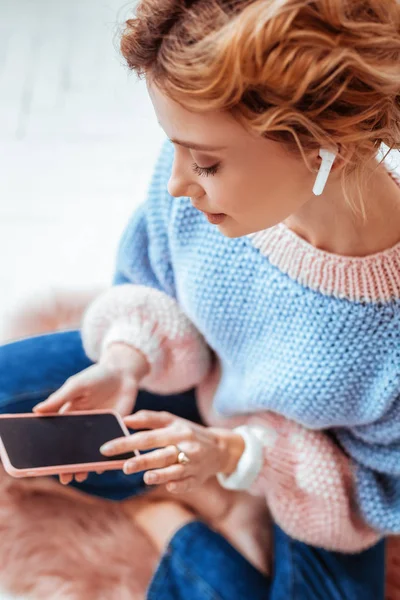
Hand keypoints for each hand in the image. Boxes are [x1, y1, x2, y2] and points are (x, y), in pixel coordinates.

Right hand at [33, 343, 148, 483]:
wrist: (123, 371)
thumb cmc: (97, 376)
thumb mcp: (76, 385)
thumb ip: (59, 399)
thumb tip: (36, 411)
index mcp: (70, 415)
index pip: (59, 437)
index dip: (54, 452)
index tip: (49, 466)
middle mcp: (84, 425)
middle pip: (75, 448)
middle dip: (70, 465)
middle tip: (67, 478)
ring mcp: (101, 428)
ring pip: (92, 451)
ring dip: (88, 465)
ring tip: (83, 476)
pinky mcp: (118, 428)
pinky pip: (112, 446)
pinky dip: (109, 457)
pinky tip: (105, 466)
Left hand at [100, 410, 244, 493]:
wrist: (220, 448)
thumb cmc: (188, 433)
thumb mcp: (173, 421)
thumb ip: (149, 419)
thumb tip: (125, 420)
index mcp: (175, 430)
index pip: (147, 436)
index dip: (126, 442)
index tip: (106, 448)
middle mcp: (185, 446)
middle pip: (161, 454)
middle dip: (142, 460)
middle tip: (124, 467)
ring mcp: (193, 463)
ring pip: (175, 469)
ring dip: (161, 473)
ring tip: (145, 477)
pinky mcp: (198, 478)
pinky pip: (187, 483)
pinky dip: (178, 484)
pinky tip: (168, 486)